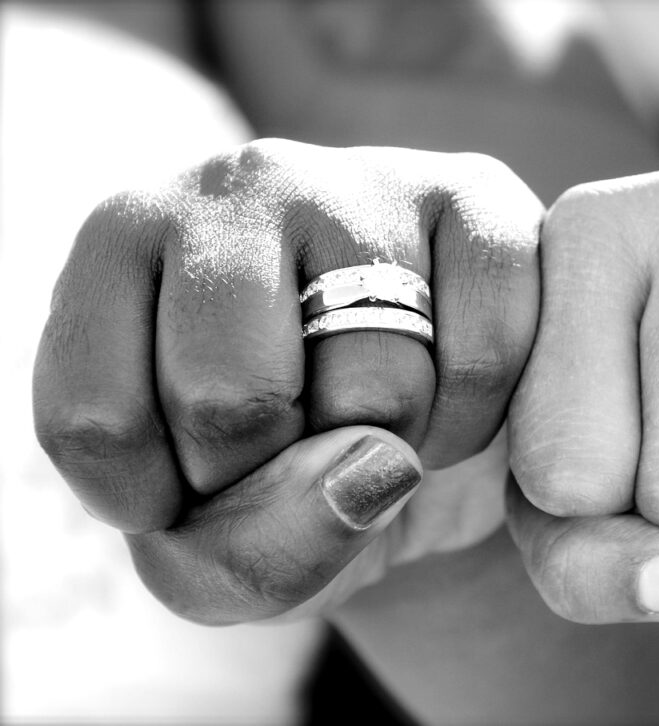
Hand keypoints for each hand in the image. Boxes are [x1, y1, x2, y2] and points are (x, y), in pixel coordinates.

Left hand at [33, 139, 541, 623]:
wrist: (408, 432)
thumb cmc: (287, 473)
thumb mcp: (222, 553)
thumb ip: (255, 555)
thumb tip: (378, 469)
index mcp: (122, 247)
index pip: (96, 422)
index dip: (160, 504)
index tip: (198, 486)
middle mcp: (236, 188)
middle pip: (229, 400)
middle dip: (282, 479)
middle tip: (305, 450)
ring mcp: (361, 181)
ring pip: (376, 387)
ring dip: (392, 461)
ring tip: (384, 425)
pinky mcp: (477, 196)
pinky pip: (483, 357)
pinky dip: (473, 426)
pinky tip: (450, 404)